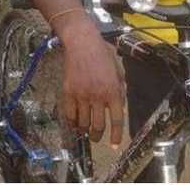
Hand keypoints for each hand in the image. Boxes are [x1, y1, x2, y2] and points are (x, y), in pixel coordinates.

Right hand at [57, 17, 124, 145]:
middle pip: (98, 125)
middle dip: (98, 136)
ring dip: (85, 130)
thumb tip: (121, 106)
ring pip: (82, 122)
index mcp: (113, 90)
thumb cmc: (103, 54)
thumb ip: (120, 89)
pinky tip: (74, 123)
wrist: (82, 44)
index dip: (116, 134)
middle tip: (97, 138)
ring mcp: (82, 95)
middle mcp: (98, 95)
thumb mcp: (119, 70)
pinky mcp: (68, 92)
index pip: (117, 119)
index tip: (114, 144)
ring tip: (86, 131)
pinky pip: (69, 114)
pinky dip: (71, 122)